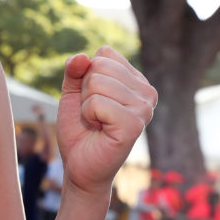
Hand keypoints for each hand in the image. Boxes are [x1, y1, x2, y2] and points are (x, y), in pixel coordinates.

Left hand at [56, 46, 155, 198]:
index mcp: (137, 81)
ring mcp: (144, 108)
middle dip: (85, 90)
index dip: (87, 75)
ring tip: (97, 122)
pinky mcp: (134, 124)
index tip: (92, 99)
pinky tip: (99, 129)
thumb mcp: (73, 93)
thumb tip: (83, 56)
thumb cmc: (80, 130)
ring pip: (97, 82)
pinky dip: (89, 115)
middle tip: (93, 114)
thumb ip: (75, 71)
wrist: (80, 166)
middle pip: (100, 65)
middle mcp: (147, 92)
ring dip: (86, 104)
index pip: (105, 54)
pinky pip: (98, 102)